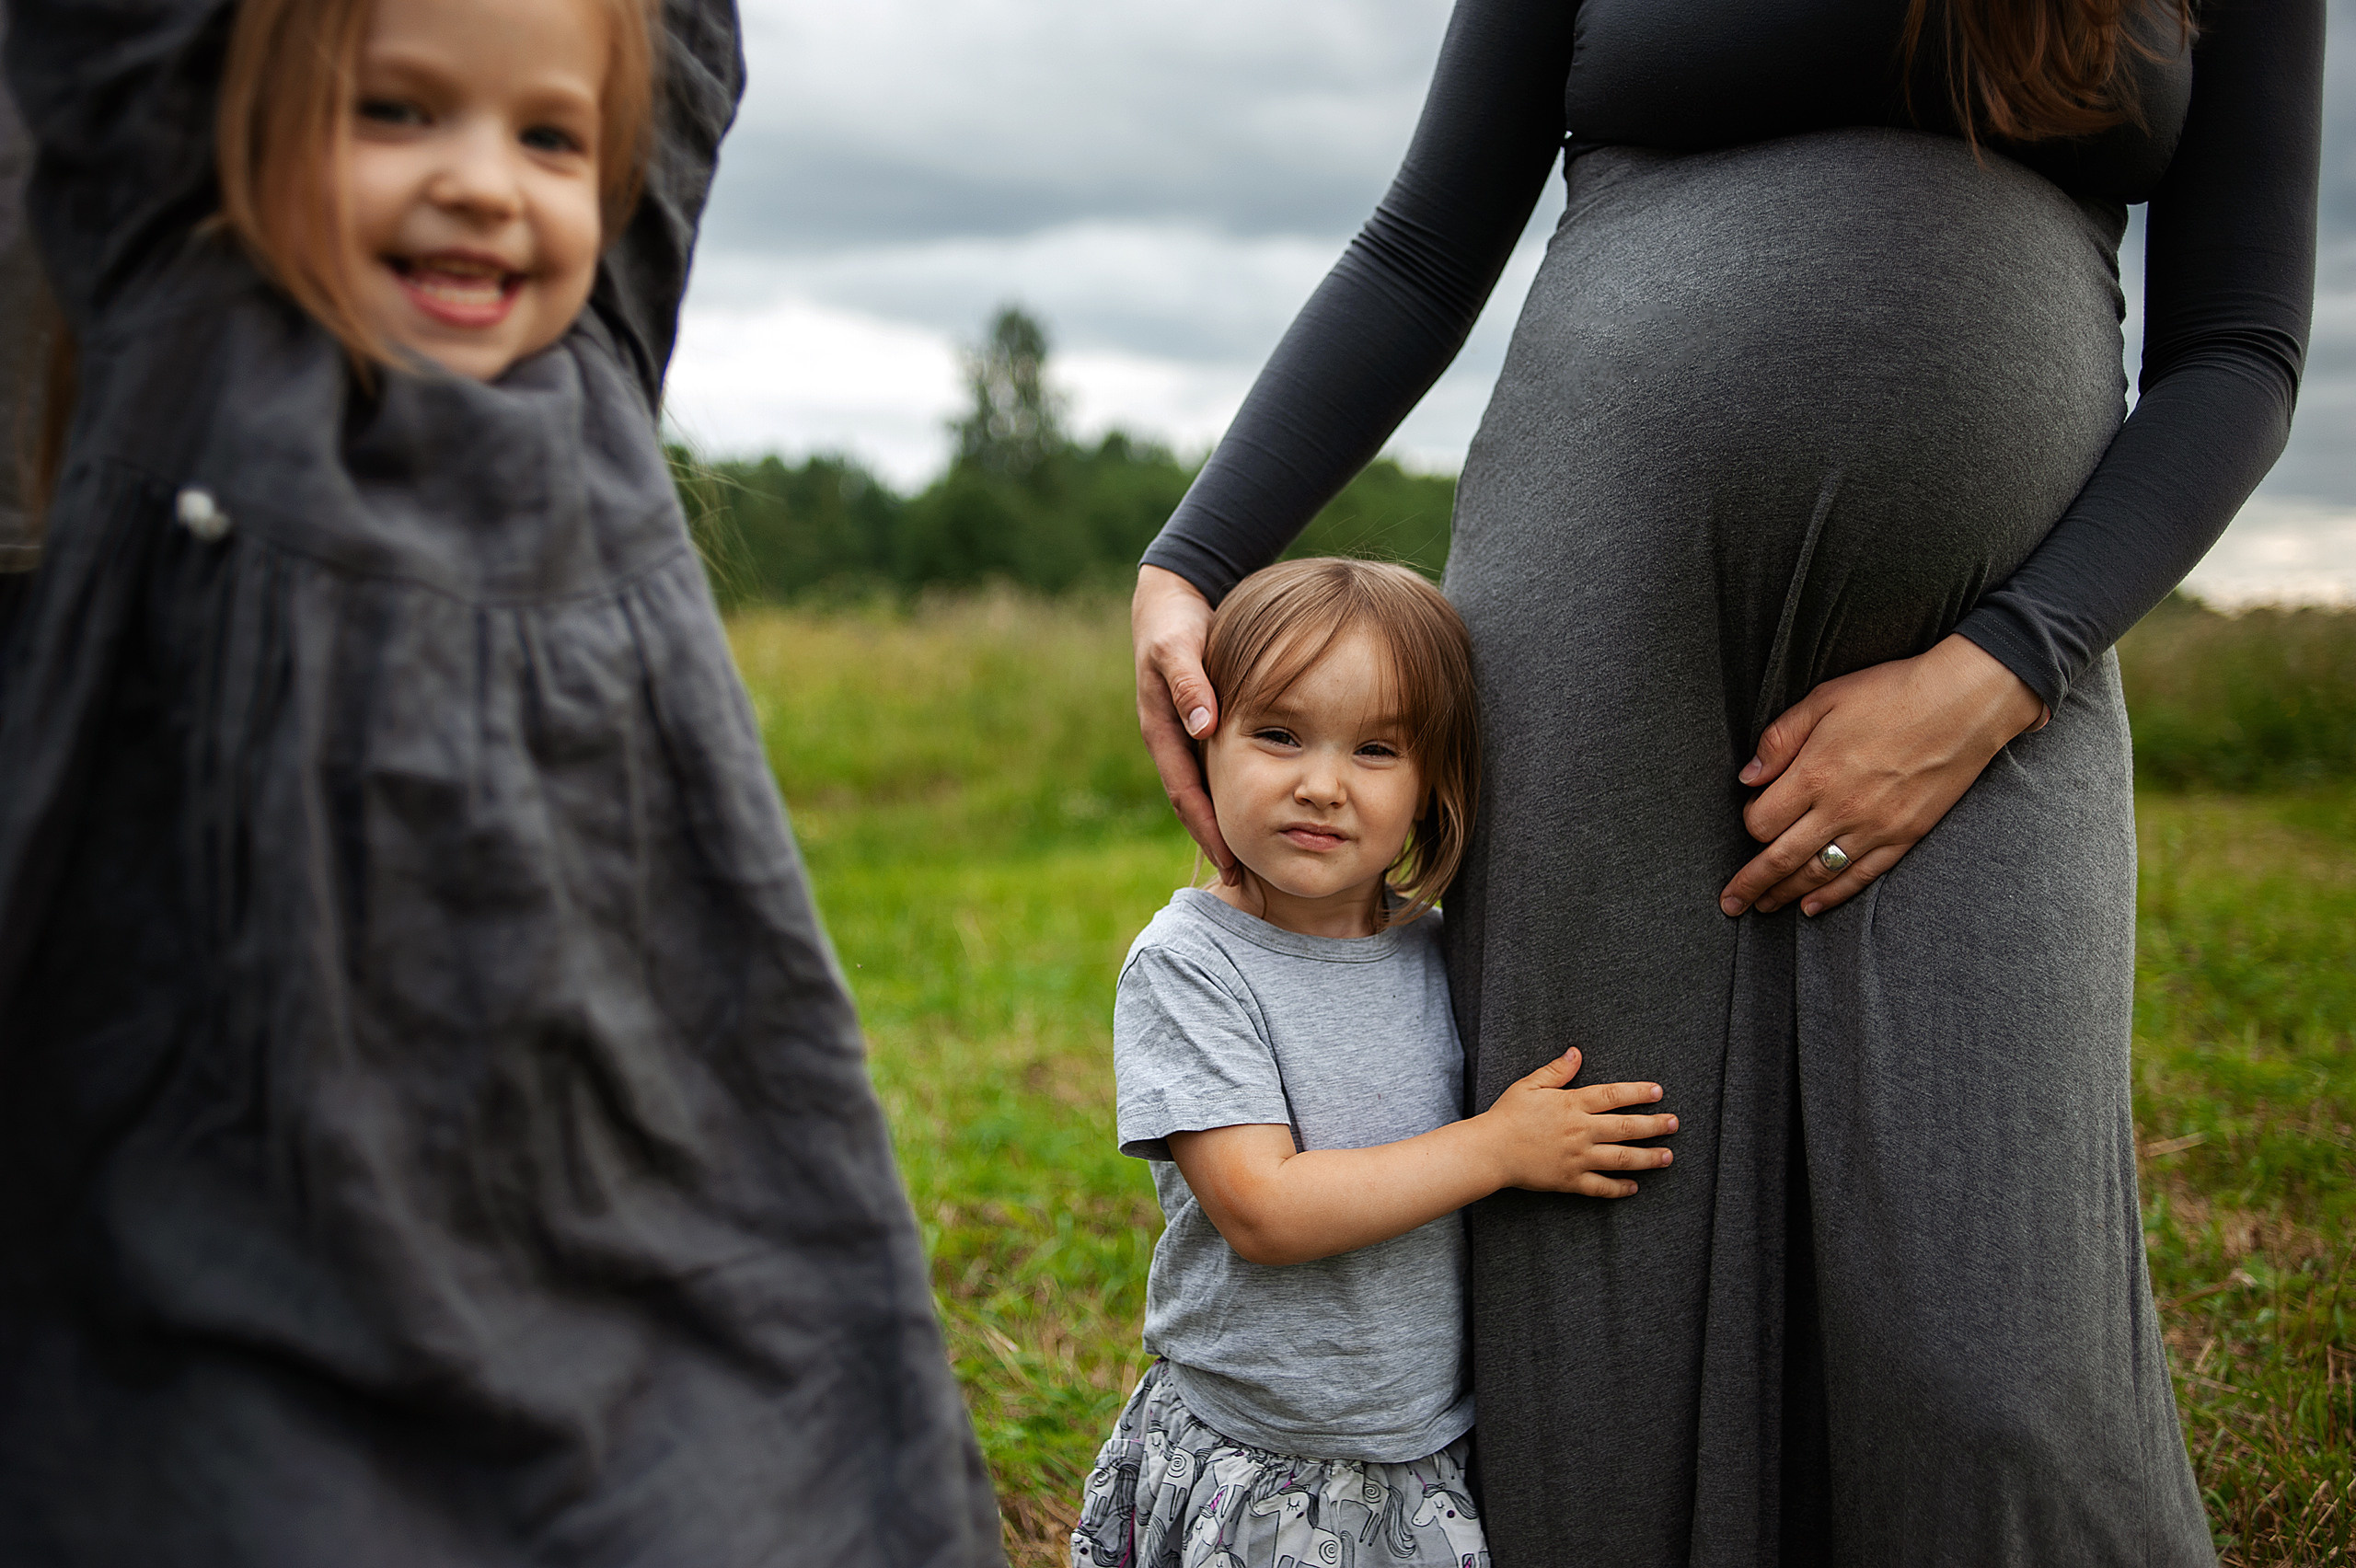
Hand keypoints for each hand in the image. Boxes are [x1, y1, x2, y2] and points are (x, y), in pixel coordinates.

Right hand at [1133, 565, 1236, 881]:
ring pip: (1208, 789)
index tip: (1231, 863)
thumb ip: (1189, 682)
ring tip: (1257, 856)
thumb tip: (1203, 725)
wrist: (1172, 595)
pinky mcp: (1203, 723)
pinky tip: (1263, 805)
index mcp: (1164, 731)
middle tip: (1247, 878)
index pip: (1186, 795)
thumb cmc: (1176, 620)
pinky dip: (1237, 790)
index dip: (1208, 831)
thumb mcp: (1178, 646)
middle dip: (1219, 840)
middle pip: (1196, 803)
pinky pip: (1220, 766)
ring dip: (1229, 821)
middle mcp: (1174, 739)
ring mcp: (1188, 733)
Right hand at [1478, 1048, 1675, 1197]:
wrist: (1490, 1151)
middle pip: (1626, 1128)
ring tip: (1668, 1157)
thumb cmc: (1507, 1115)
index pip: (1613, 1096)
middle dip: (1654, 1126)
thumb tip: (1576, 1053)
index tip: (1658, 1092)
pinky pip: (1600, 1187)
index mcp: (1572, 1105)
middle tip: (1674, 1124)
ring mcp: (1577, 1158)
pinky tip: (1634, 1187)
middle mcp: (1580, 1131)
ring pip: (1621, 1158)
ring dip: (1648, 1158)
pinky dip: (1619, 1188)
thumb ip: (1556, 1071)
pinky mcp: (1570, 1181)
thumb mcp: (1529, 1085)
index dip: (1638, 1093)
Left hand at [1718, 634, 2048, 919]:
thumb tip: (1747, 777)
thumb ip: (1779, 739)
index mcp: (1815, 774)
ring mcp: (1874, 828)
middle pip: (1781, 858)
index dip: (1750, 824)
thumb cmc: (1890, 694)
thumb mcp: (1823, 699)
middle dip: (1750, 884)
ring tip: (1763, 907)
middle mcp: (1840, 809)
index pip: (1762, 822)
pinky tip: (1812, 906)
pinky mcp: (1904, 836)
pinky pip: (1861, 876)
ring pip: (1818, 874)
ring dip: (1785, 894)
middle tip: (1730, 904)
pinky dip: (1833, 896)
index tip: (1753, 816)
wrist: (1963, 704)